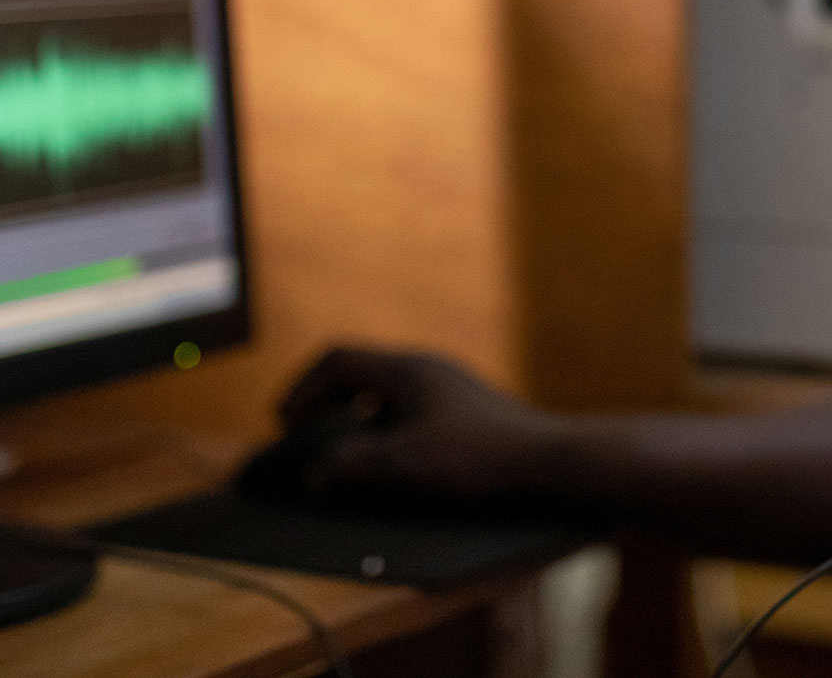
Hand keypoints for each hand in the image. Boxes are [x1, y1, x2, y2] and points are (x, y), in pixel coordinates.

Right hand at [276, 346, 566, 501]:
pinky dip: (380, 425)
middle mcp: (423, 367)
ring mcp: (444, 384)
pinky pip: (405, 404)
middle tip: (301, 434)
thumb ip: (356, 465)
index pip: (336, 359)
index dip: (302, 390)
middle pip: (356, 369)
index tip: (285, 424)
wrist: (547, 458)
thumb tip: (316, 473)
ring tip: (339, 450)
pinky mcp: (460, 406)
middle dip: (321, 400)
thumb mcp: (408, 463)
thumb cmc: (480, 455)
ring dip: (351, 414)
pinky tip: (386, 458)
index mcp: (405, 368)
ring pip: (381, 388)